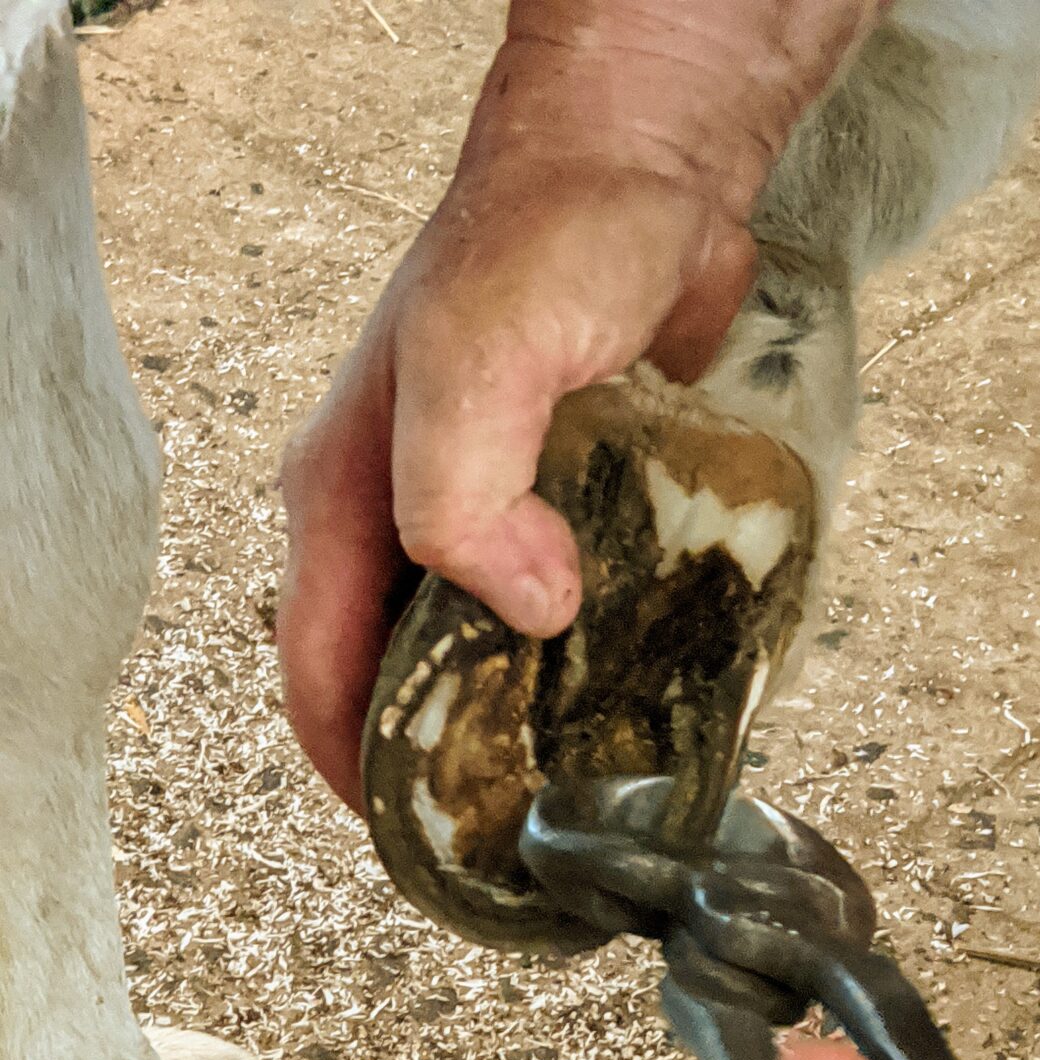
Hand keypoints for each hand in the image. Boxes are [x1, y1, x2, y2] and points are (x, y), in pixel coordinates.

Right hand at [276, 1, 891, 811]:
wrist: (647, 166)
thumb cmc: (549, 234)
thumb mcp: (474, 360)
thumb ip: (463, 498)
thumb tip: (525, 609)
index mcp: (346, 500)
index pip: (318, 669)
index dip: (355, 770)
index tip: (416, 839)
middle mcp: (400, 515)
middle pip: (394, 674)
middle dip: (441, 755)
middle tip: (517, 825)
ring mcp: (481, 510)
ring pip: (474, 647)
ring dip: (514, 711)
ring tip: (578, 776)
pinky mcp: (555, 502)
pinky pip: (547, 603)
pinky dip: (574, 655)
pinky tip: (624, 688)